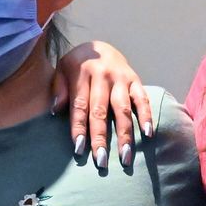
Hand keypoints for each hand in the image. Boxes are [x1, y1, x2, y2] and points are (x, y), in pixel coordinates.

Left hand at [52, 42, 153, 169]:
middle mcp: (102, 75)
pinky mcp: (135, 80)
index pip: (80, 106)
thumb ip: (59, 88)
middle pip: (101, 111)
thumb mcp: (62, 69)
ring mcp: (121, 78)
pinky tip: (148, 133)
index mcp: (81, 73)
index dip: (79, 128)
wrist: (101, 45)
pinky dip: (146, 115)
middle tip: (102, 160)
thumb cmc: (78, 64)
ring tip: (126, 156)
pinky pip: (142, 99)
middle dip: (101, 138)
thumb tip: (57, 110)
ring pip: (123, 109)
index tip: (79, 149)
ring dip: (125, 134)